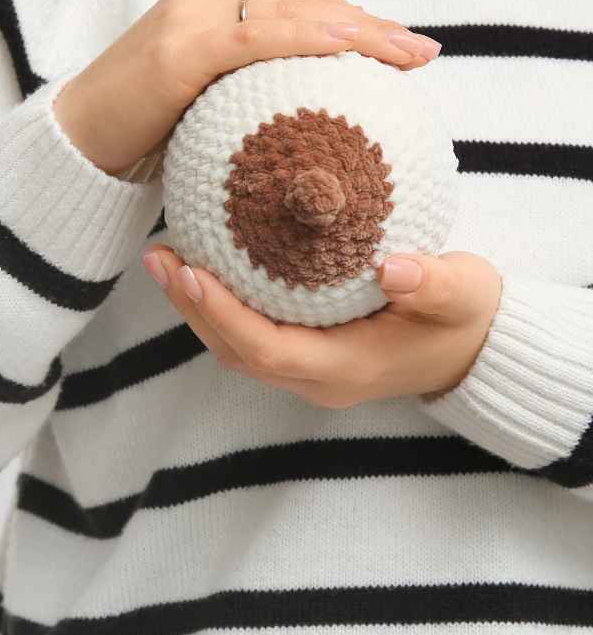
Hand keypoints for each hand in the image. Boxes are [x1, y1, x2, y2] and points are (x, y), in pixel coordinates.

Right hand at [52, 0, 441, 174]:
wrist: (81, 140)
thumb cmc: (149, 128)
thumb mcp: (213, 97)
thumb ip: (257, 83)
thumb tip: (321, 109)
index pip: (305, 1)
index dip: (360, 21)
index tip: (407, 50)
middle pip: (310, 0)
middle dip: (372, 25)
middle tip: (424, 55)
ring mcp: (194, 8)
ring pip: (295, 10)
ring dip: (359, 30)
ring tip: (408, 56)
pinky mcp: (182, 42)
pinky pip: (260, 37)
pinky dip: (311, 38)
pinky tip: (353, 47)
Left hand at [140, 245, 503, 407]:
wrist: (475, 350)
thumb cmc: (467, 318)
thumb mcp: (464, 294)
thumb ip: (433, 284)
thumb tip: (393, 269)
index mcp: (345, 369)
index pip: (266, 349)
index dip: (222, 314)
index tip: (189, 271)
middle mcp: (316, 379)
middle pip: (235, 351)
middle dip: (191, 306)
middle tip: (158, 255)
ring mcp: (307, 371)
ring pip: (235, 346)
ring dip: (196, 305)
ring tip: (164, 256)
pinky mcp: (304, 353)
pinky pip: (249, 333)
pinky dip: (220, 302)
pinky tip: (202, 260)